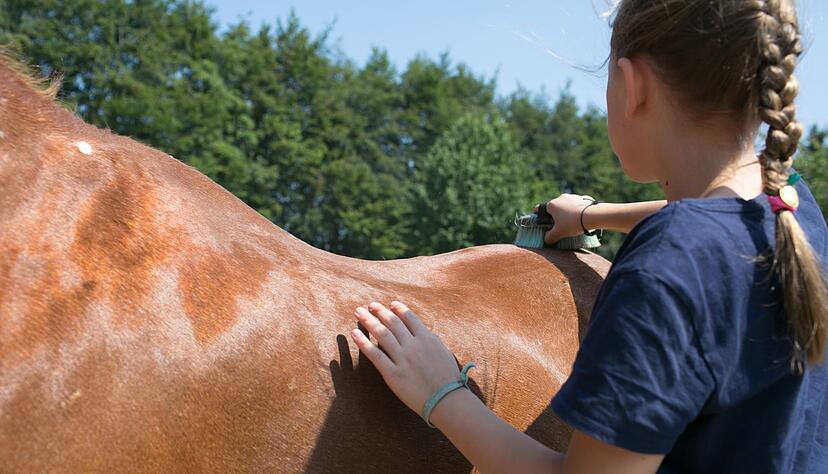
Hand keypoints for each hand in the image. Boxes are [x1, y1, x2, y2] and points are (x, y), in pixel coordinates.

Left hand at [350, 301, 461, 416]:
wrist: (447, 400)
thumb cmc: (448, 379)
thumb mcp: (443, 352)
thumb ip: (430, 340)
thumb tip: (420, 332)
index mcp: (427, 338)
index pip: (409, 317)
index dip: (399, 309)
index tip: (391, 304)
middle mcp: (413, 345)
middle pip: (393, 323)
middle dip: (380, 311)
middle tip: (370, 305)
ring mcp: (402, 359)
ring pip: (382, 334)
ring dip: (369, 321)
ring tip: (359, 313)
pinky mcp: (393, 374)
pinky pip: (375, 355)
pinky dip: (363, 342)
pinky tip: (354, 333)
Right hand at [534, 193, 593, 244]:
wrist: (592, 216)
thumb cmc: (572, 223)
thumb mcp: (559, 233)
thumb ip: (550, 237)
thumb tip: (546, 239)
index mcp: (552, 205)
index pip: (541, 209)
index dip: (540, 216)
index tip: (543, 221)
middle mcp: (560, 198)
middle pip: (555, 208)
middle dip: (556, 216)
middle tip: (559, 225)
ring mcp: (572, 196)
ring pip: (566, 205)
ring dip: (567, 212)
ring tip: (572, 223)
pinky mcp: (583, 198)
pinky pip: (577, 205)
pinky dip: (577, 210)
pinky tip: (581, 218)